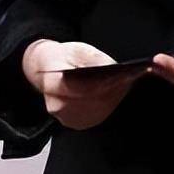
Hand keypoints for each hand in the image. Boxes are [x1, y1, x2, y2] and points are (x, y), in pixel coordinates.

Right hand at [23, 39, 148, 129]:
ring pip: (96, 109)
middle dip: (112, 89)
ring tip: (127, 82)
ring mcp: (65, 118)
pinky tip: (118, 91)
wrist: (44, 70)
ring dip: (113, 96)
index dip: (102, 82)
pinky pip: (96, 115)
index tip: (120, 76)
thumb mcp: (77, 49)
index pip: (81, 86)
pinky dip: (108, 103)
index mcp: (53, 83)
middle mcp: (57, 105)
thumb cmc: (61, 58)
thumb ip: (93, 58)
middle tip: (130, 77)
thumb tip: (112, 67)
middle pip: (92, 100)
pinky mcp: (74, 123)